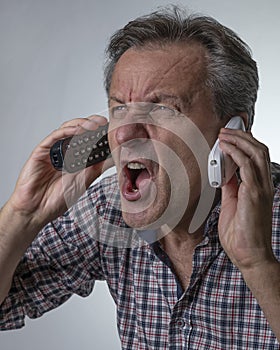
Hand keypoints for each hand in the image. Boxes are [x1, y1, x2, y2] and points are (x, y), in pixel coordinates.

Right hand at [8, 115, 112, 227]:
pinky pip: (54, 137)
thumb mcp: (85, 180)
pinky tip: (77, 130)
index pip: (89, 138)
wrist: (38, 210)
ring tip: (93, 125)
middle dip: (92, 123)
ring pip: (67, 129)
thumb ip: (98, 167)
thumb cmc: (57, 198)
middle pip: (79, 130)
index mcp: (76, 157)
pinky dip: (66, 131)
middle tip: (103, 123)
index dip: (100, 131)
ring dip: (81, 124)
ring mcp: (54, 150)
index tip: (112, 128)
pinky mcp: (42, 151)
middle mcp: (65, 151)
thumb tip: (115, 157)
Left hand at [217, 128, 275, 271]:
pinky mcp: (255, 194)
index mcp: (258, 187)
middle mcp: (263, 185)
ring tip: (224, 134)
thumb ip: (230, 187)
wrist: (249, 256)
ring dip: (239, 140)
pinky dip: (236, 153)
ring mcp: (261, 189)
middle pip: (259, 150)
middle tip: (226, 130)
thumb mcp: (231, 204)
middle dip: (242, 136)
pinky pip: (247, 166)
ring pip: (256, 153)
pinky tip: (225, 147)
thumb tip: (224, 173)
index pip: (257, 157)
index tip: (231, 135)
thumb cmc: (241, 235)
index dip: (246, 143)